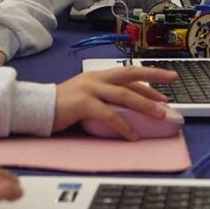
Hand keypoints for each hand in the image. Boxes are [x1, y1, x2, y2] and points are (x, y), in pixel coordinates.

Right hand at [52, 67, 178, 139]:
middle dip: (154, 77)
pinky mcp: (83, 103)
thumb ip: (104, 97)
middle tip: (172, 82)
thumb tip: (128, 107)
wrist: (37, 108)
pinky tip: (132, 135)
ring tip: (160, 115)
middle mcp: (96, 78)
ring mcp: (90, 89)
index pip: (128, 73)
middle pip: (130, 75)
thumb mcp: (86, 95)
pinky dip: (123, 126)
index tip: (167, 81)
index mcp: (97, 75)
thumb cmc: (62, 106)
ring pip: (124, 95)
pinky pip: (109, 115)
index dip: (149, 77)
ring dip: (145, 105)